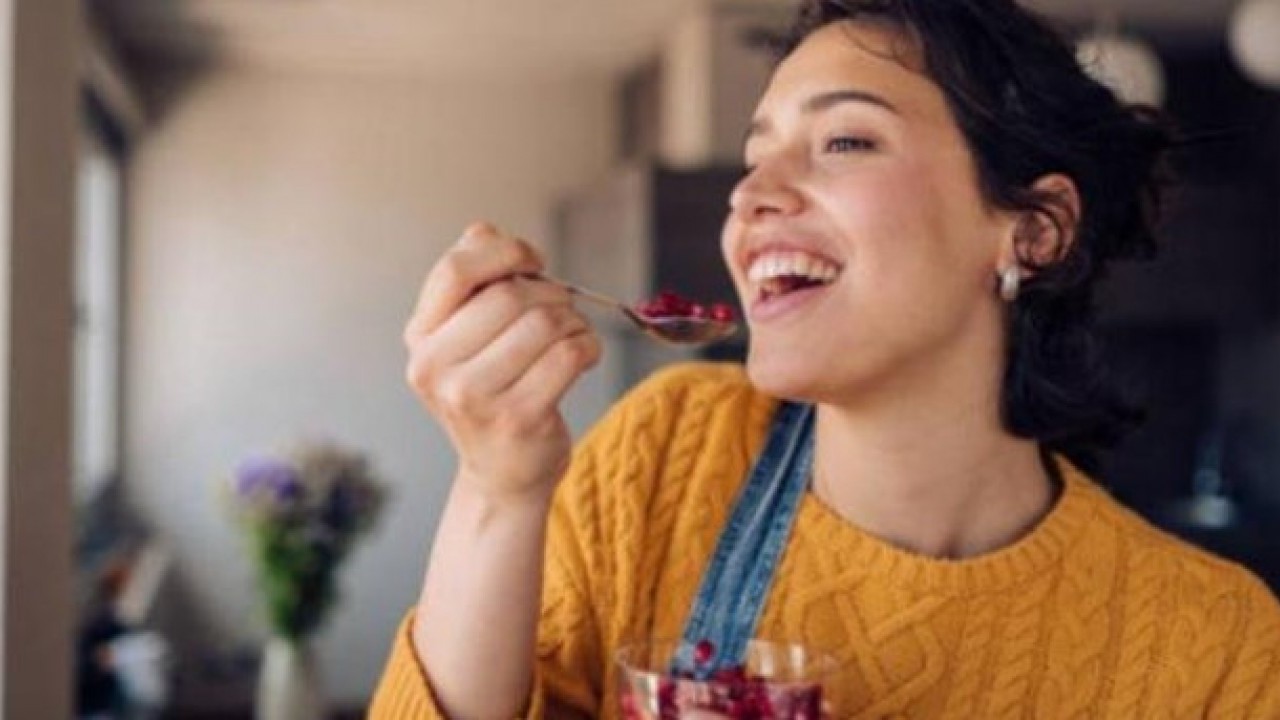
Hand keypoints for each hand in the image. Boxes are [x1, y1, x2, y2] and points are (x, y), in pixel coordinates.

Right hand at [404, 222, 601, 504]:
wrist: (503, 473)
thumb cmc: (492, 392)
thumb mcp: (467, 338)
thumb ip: (473, 281)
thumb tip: (484, 230)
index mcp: (421, 338)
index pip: (455, 270)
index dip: (503, 252)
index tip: (531, 260)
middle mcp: (436, 368)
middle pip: (510, 294)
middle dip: (550, 293)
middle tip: (561, 310)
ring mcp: (473, 398)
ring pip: (544, 323)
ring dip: (572, 321)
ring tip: (570, 336)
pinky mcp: (517, 419)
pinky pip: (569, 355)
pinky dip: (588, 346)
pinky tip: (582, 357)